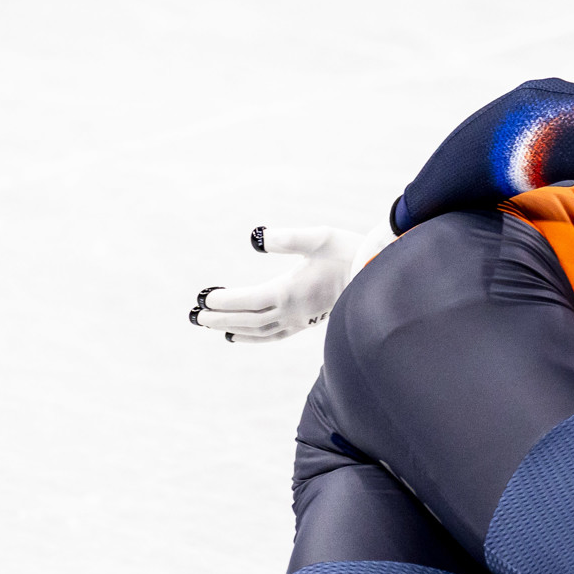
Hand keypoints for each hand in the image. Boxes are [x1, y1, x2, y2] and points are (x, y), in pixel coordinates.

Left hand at [191, 220, 395, 343]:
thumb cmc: (352, 251)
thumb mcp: (320, 236)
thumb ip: (287, 237)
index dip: (226, 300)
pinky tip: (237, 335)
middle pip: (249, 319)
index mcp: (293, 291)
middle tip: (193, 315)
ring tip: (206, 324)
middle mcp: (294, 311)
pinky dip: (253, 337)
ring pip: (259, 330)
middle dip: (220, 317)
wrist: (380, 273)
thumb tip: (255, 237)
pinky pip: (273, 335)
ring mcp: (301, 320)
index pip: (251, 300)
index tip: (204, 297)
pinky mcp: (307, 322)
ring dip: (231, 327)